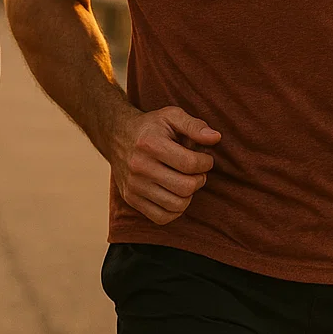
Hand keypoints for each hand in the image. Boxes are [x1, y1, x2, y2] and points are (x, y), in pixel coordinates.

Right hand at [108, 106, 220, 225]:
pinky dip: (175, 210)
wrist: (117, 136)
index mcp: (150, 144)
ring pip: (176, 205)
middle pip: (185, 187)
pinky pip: (162, 217)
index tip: (205, 158)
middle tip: (198, 172)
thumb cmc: (151, 127)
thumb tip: (216, 138)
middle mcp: (139, 166)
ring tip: (187, 181)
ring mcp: (133, 185)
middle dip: (199, 179)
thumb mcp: (172, 116)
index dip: (206, 163)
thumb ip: (195, 125)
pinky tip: (176, 194)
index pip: (190, 164)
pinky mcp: (130, 198)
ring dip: (189, 195)